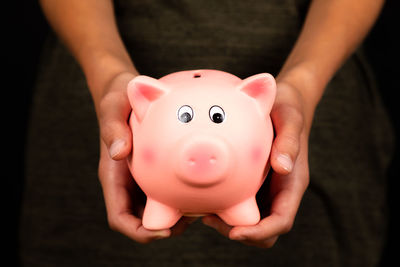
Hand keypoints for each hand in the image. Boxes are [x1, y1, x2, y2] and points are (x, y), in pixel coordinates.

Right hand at [96, 72, 194, 242]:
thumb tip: (118, 152)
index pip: (121, 218)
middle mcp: (129, 182)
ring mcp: (142, 177)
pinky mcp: (155, 169)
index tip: (163, 231)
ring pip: (158, 208)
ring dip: (179, 214)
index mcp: (115, 177)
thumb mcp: (114, 107)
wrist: (126, 92)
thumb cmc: (117, 99)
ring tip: (204, 207)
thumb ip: (113, 128)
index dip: (139, 231)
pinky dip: (183, 193)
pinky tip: (203, 184)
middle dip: (166, 227)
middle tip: (194, 218)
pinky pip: (168, 188)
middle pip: (144, 220)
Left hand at [202, 82, 309, 247]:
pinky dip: (224, 207)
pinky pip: (240, 202)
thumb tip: (284, 167)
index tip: (236, 233)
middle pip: (264, 229)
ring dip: (228, 223)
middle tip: (211, 220)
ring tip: (203, 212)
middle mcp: (278, 190)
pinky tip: (205, 195)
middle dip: (240, 232)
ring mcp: (265, 187)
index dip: (260, 233)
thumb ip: (289, 141)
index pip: (281, 220)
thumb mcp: (290, 118)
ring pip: (250, 220)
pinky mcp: (253, 180)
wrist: (282, 101)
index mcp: (291, 183)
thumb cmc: (288, 108)